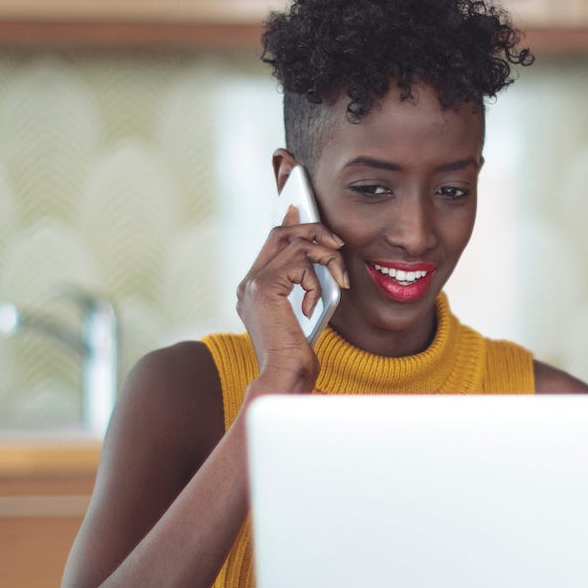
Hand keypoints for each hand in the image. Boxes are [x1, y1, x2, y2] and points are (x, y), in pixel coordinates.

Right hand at [236, 205, 348, 394]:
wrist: (285, 376)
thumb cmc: (297, 355)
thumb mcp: (304, 313)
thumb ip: (304, 286)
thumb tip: (319, 259)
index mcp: (252, 289)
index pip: (272, 244)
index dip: (290, 225)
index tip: (301, 211)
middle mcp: (247, 283)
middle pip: (280, 233)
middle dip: (312, 230)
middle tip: (337, 241)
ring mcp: (253, 284)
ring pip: (296, 244)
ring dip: (327, 257)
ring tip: (340, 277)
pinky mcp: (265, 287)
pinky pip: (301, 263)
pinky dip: (317, 281)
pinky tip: (314, 305)